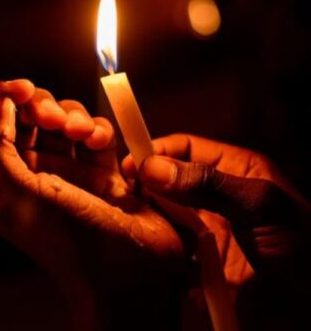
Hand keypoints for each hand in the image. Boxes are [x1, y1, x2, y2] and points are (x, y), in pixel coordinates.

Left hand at [0, 80, 183, 319]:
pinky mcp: (99, 171)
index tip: (19, 88)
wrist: (131, 274)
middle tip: (52, 117)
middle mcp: (27, 175)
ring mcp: (65, 173)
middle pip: (21, 116)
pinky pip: (94, 133)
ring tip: (82, 135)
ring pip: (59, 119)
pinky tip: (101, 144)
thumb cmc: (70, 242)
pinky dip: (98, 130)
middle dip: (38, 105)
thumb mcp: (17, 195)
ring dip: (71, 116)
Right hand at [123, 134, 310, 288]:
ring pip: (160, 216)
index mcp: (234, 171)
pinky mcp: (197, 266)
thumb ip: (208, 183)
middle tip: (122, 197)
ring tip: (130, 224)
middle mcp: (214, 197)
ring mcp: (204, 232)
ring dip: (146, 220)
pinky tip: (146, 252)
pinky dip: (154, 251)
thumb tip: (152, 167)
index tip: (130, 166)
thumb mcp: (260, 205)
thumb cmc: (302, 250)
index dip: (155, 152)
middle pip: (165, 182)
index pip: (184, 148)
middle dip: (143, 187)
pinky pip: (165, 252)